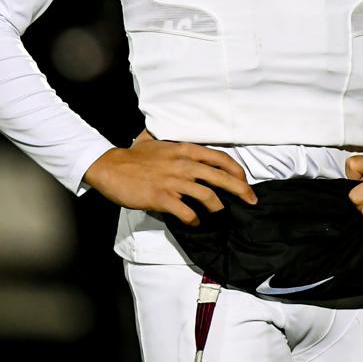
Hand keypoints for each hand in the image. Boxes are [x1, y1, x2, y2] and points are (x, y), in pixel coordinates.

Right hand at [83, 133, 257, 225]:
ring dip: (219, 208)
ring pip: (208, 196)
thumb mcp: (156, 140)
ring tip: (221, 215)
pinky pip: (187, 212)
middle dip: (241, 190)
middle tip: (252, 201)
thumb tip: (183, 142)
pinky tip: (196, 221)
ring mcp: (173, 181)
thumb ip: (173, 141)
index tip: (246, 181)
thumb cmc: (133, 155)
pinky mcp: (162, 197)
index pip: (220, 158)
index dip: (237, 170)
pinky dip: (195, 219)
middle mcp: (183, 164)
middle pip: (221, 177)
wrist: (110, 167)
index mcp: (185, 149)